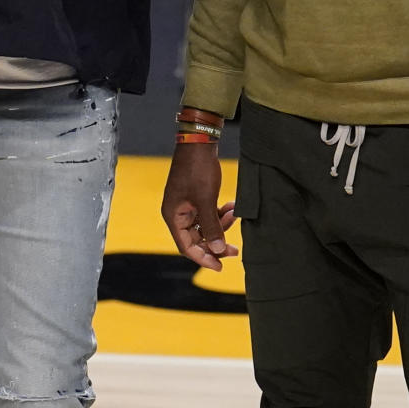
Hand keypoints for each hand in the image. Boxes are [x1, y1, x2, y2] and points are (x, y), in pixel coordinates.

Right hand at [161, 143, 238, 271]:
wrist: (200, 141)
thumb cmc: (198, 169)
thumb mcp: (207, 200)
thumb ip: (212, 227)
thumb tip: (219, 251)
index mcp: (173, 216)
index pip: (186, 246)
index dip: (203, 258)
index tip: (220, 266)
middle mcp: (177, 212)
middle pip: (196, 238)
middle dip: (216, 242)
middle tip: (235, 251)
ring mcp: (186, 204)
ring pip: (204, 225)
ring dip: (221, 224)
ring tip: (235, 214)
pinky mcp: (195, 196)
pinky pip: (208, 213)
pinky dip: (220, 213)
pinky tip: (232, 206)